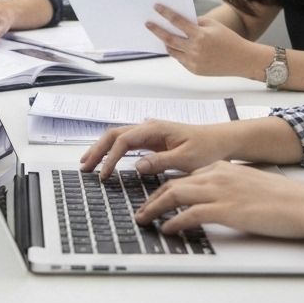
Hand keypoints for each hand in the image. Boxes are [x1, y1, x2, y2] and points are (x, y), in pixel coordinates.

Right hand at [79, 118, 237, 179]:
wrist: (219, 141)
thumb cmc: (206, 149)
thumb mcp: (186, 159)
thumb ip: (160, 162)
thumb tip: (136, 166)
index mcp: (154, 129)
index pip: (123, 141)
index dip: (110, 158)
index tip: (104, 175)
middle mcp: (147, 127)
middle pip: (113, 134)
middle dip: (97, 150)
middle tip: (84, 167)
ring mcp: (148, 132)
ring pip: (117, 137)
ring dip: (101, 149)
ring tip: (88, 163)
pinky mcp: (150, 139)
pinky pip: (125, 142)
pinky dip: (112, 150)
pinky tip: (106, 159)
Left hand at [134, 161, 303, 238]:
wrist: (302, 202)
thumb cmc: (281, 198)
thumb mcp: (247, 185)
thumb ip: (227, 188)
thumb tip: (213, 201)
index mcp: (221, 168)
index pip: (184, 177)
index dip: (164, 188)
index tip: (152, 198)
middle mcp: (216, 175)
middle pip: (173, 184)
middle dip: (152, 198)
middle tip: (139, 211)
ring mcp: (220, 191)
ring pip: (175, 195)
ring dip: (154, 208)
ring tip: (143, 219)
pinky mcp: (226, 209)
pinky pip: (191, 214)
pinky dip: (175, 221)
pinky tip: (167, 229)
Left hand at [147, 6, 256, 76]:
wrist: (242, 60)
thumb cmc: (229, 40)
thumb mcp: (213, 25)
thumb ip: (196, 22)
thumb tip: (179, 21)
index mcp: (200, 35)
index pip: (177, 22)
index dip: (165, 13)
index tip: (156, 8)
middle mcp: (195, 49)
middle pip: (169, 38)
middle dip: (157, 30)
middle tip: (148, 24)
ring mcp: (193, 62)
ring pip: (172, 51)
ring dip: (166, 43)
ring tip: (161, 36)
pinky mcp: (194, 70)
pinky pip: (181, 59)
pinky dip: (177, 52)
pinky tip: (175, 46)